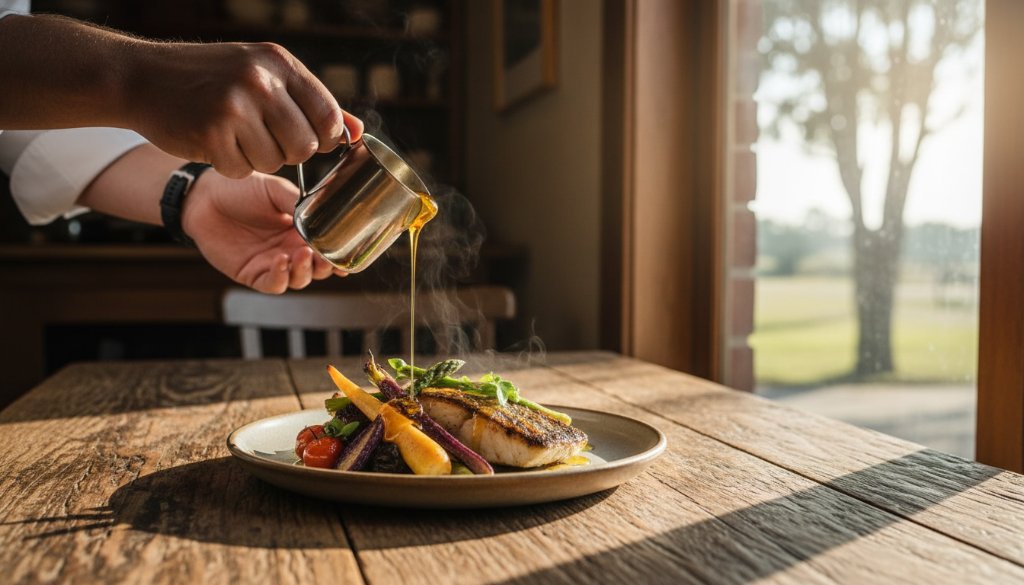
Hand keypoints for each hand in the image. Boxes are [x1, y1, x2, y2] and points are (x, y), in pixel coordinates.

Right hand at [126, 42, 363, 178]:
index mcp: (278, 63)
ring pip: (274, 162)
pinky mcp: (210, 133)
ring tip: (235, 136)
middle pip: (305, 147)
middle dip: (288, 153)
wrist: (141, 77)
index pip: (328, 116)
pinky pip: (241, 170)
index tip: (307, 139)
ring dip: (257, 159)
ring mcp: (234, 106)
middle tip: (263, 138)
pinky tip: (214, 142)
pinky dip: (230, 166)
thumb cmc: (211, 78)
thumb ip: (311, 101)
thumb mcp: (263, 73)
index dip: (324, 138)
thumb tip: (356, 131)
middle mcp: (260, 81)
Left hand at [182, 170, 342, 293]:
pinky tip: (280, 261)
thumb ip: (298, 204)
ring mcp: (273, 263)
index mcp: (302, 229)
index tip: (347, 253)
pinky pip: (274, 284)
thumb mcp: (275, 190)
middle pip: (319, 269)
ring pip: (300, 279)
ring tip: (302, 254)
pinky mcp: (253, 274)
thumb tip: (322, 212)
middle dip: (326, 266)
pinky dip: (282, 277)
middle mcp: (291, 249)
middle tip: (324, 255)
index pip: (327, 248)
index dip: (339, 254)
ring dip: (305, 271)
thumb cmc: (239, 189)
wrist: (204, 198)